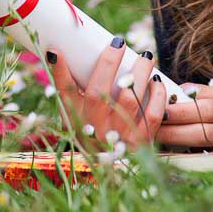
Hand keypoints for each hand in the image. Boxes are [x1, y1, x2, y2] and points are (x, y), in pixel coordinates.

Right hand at [46, 38, 166, 151]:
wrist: (115, 169)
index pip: (66, 95)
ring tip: (145, 57)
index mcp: (76, 123)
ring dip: (139, 73)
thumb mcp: (76, 115)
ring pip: (129, 100)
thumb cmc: (93, 133)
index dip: (60, 73)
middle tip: (119, 42)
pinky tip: (156, 81)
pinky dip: (157, 95)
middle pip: (99, 94)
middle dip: (109, 64)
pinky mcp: (143, 142)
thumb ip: (67, 87)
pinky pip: (152, 115)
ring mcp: (119, 139)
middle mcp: (95, 132)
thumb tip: (55, 52)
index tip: (59, 49)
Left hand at [159, 84, 212, 156]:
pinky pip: (209, 163)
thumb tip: (174, 92)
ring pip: (205, 146)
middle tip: (149, 128)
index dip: (181, 109)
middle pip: (203, 127)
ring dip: (177, 146)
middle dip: (174, 128)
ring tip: (154, 145)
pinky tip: (169, 163)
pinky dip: (188, 163)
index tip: (158, 110)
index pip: (205, 105)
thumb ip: (203, 93)